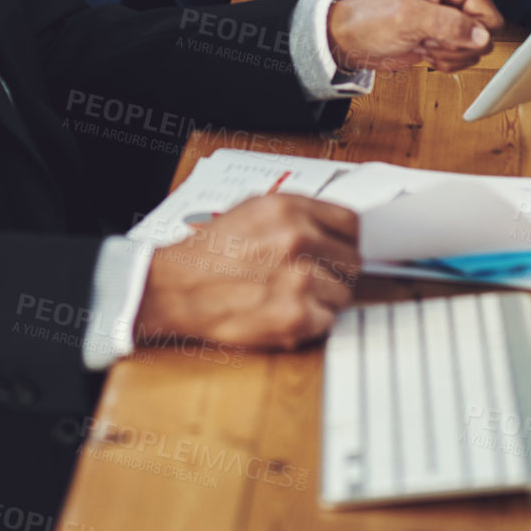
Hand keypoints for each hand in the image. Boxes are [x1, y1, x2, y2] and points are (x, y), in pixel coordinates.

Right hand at [134, 195, 360, 350]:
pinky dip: (310, 323)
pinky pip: (328, 321)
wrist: (178, 287)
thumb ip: (295, 215)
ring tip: (288, 295)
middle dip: (334, 271)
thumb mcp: (252, 211)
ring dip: (322, 299)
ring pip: (343, 294)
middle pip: (352, 260)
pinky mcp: (296, 316)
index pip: (350, 223)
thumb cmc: (210, 252)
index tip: (340, 250)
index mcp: (288, 207)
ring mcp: (299, 278)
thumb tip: (331, 227)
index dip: (346, 240)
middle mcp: (297, 238)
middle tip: (310, 277)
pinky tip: (283, 312)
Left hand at [326, 0, 530, 75]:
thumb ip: (448, 25)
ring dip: (456, 51)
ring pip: (484, 41)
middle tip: (433, 35)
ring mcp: (454, 15)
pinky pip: (470, 54)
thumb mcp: (407, 18)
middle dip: (467, 35)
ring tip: (425, 44)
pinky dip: (451, 60)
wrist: (351, 41)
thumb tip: (481, 37)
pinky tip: (426, 53)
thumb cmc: (370, 17)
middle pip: (493, 18)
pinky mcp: (450, 36)